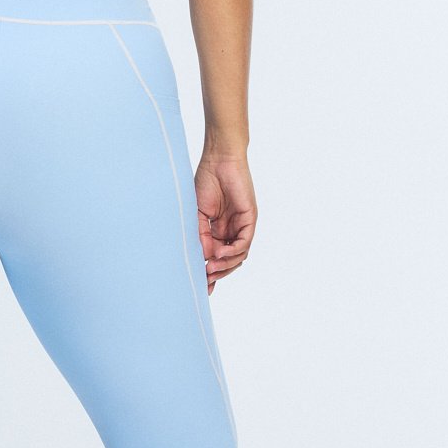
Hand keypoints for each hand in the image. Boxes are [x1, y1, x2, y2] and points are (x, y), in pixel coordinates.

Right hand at [195, 151, 256, 293]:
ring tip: (211, 267)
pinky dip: (233, 251)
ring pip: (238, 255)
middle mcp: (232, 230)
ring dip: (225, 265)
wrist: (218, 161)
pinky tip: (220, 254)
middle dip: (218, 273)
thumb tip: (203, 258)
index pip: (217, 257)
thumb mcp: (197, 214)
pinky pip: (244, 242)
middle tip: (206, 280)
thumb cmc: (205, 182)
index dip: (210, 273)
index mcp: (219, 230)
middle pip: (229, 261)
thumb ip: (201, 236)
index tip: (202, 286)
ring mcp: (242, 225)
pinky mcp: (249, 219)